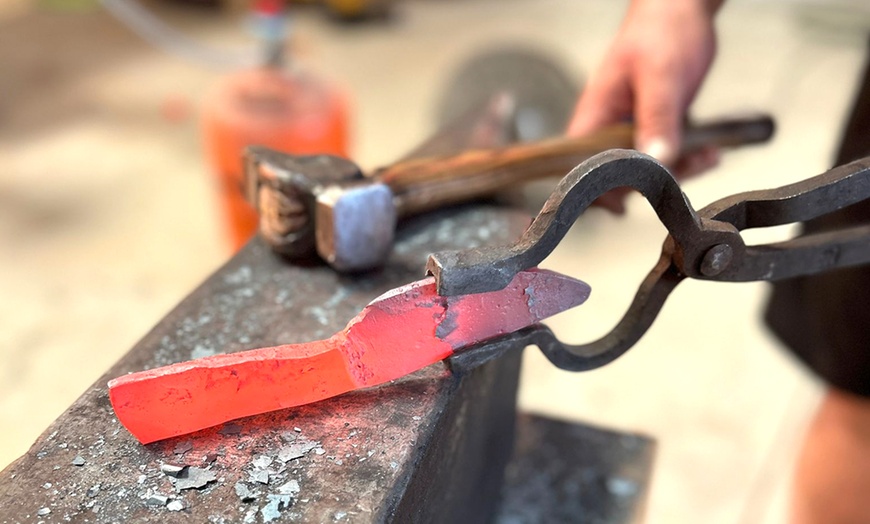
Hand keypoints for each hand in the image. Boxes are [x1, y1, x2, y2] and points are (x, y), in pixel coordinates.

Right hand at [570, 0, 723, 212]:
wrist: (683, 8)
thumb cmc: (660, 30)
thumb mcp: (661, 77)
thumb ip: (658, 119)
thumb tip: (656, 161)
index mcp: (595, 116)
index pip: (581, 168)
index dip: (596, 191)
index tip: (624, 203)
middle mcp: (610, 127)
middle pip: (618, 177)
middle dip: (652, 181)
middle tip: (685, 169)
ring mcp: (633, 128)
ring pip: (647, 170)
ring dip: (679, 170)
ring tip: (706, 157)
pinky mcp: (655, 126)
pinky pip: (666, 154)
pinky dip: (689, 158)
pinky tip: (709, 151)